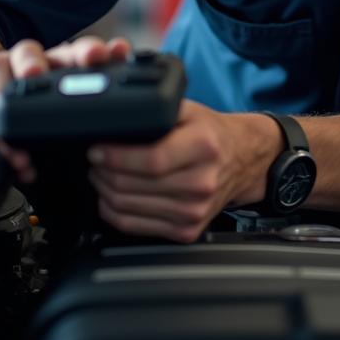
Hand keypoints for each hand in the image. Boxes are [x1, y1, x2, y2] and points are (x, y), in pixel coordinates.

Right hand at [0, 34, 131, 179]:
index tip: (110, 53)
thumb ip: (85, 111)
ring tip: (14, 129)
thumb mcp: (57, 100)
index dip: (94, 52)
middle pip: (32, 52)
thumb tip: (127, 133)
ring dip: (4, 98)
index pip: (77, 51)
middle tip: (38, 76)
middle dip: (38, 62)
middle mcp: (27, 61)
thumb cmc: (24, 95)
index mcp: (57, 62)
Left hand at [88, 101, 280, 242]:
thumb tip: (116, 118)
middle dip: (103, 172)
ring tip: (102, 174)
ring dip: (104, 190)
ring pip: (127, 208)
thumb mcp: (189, 109)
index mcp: (204, 147)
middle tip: (95, 160)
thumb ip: (157, 111)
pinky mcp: (187, 230)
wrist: (244, 159)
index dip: (116, 157)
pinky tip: (112, 196)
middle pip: (133, 186)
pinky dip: (113, 212)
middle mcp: (202, 182)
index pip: (151, 160)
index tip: (97, 150)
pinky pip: (133, 226)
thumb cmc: (212, 134)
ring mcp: (194, 211)